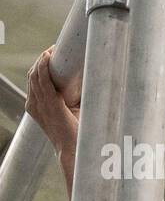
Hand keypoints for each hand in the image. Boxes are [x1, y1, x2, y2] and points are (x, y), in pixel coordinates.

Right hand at [25, 47, 78, 194]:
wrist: (74, 151)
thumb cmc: (77, 136)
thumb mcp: (73, 114)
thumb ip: (76, 101)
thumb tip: (96, 85)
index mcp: (38, 107)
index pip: (36, 81)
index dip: (42, 67)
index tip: (53, 56)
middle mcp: (34, 105)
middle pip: (33, 75)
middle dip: (42, 60)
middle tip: (54, 49)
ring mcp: (40, 104)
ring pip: (35, 74)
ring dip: (43, 59)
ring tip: (53, 49)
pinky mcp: (49, 104)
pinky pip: (41, 79)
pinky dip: (44, 65)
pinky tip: (49, 55)